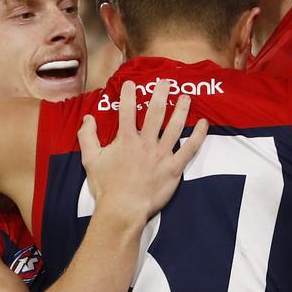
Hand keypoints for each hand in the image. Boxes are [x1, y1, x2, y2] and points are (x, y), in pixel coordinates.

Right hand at [78, 79, 207, 222]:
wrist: (123, 208)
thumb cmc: (106, 185)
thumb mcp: (91, 159)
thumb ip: (87, 136)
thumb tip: (87, 118)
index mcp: (126, 139)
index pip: (127, 110)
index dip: (129, 94)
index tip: (131, 83)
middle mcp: (146, 143)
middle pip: (155, 113)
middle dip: (161, 94)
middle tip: (165, 82)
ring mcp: (162, 155)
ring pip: (175, 127)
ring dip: (181, 110)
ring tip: (185, 97)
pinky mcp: (174, 168)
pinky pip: (189, 149)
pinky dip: (198, 136)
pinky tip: (204, 124)